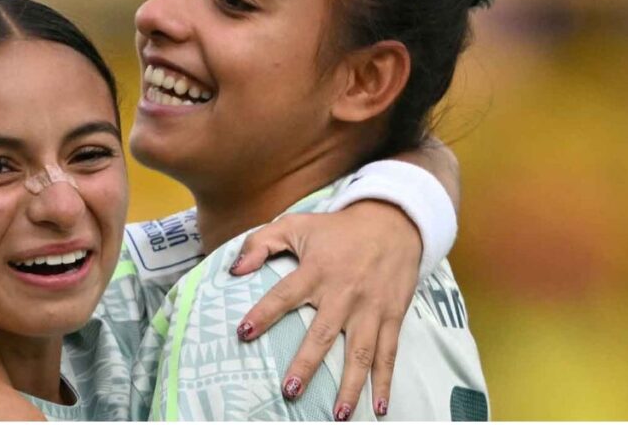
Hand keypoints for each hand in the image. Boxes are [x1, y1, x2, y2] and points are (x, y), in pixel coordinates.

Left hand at [229, 200, 421, 419]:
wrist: (393, 222)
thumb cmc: (337, 229)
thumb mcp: (296, 224)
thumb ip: (260, 243)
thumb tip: (234, 270)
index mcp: (317, 270)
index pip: (284, 295)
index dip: (264, 313)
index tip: (244, 333)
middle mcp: (344, 292)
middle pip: (323, 333)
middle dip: (307, 363)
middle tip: (290, 390)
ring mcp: (370, 307)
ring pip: (360, 352)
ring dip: (349, 386)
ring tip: (337, 415)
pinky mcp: (392, 316)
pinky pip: (389, 353)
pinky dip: (385, 382)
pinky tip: (379, 407)